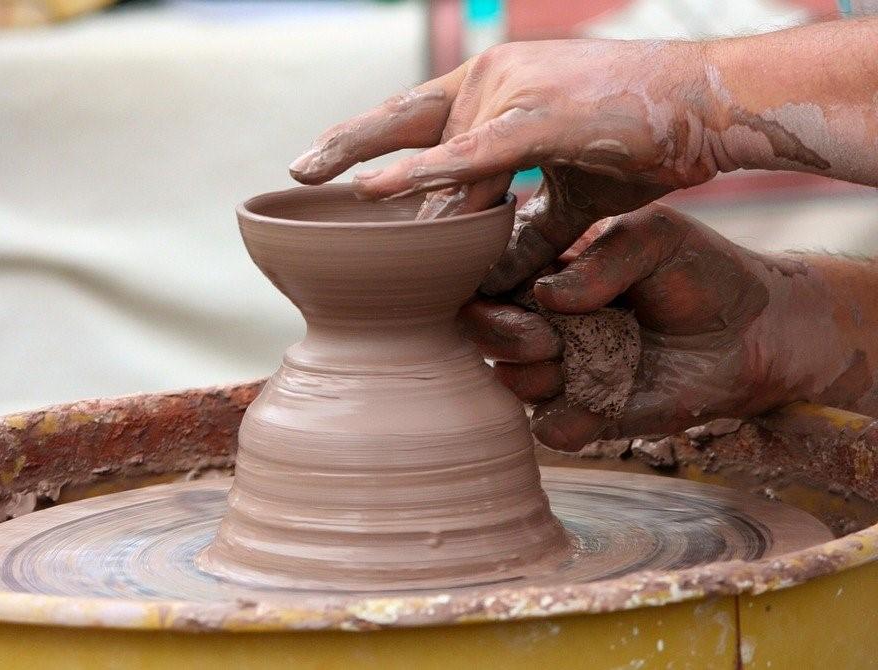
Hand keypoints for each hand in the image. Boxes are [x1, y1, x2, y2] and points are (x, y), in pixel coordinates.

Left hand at [288, 39, 719, 288]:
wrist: (704, 110)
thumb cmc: (637, 144)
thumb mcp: (567, 194)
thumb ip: (523, 229)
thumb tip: (492, 275)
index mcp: (495, 89)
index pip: (416, 114)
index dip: (370, 138)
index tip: (327, 165)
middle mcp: (491, 78)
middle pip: (404, 119)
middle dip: (346, 147)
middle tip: (295, 173)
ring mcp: (512, 92)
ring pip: (442, 158)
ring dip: (404, 201)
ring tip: (342, 221)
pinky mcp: (538, 119)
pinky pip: (469, 156)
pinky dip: (420, 176)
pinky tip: (368, 194)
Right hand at [459, 204, 795, 450]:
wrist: (755, 332)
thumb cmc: (703, 272)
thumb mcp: (657, 239)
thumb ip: (602, 259)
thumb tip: (546, 295)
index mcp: (550, 267)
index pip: (489, 277)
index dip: (493, 288)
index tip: (529, 290)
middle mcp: (545, 318)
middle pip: (483, 334)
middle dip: (507, 337)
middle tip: (550, 337)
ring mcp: (563, 368)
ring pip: (511, 381)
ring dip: (542, 375)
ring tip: (595, 359)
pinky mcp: (588, 413)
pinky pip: (550, 429)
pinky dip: (572, 418)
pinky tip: (609, 397)